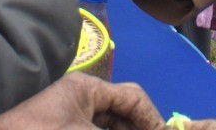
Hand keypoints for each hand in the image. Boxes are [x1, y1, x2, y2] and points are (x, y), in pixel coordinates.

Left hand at [0, 73, 163, 129]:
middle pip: (122, 114)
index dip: (153, 120)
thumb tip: (154, 129)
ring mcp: (69, 116)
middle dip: (137, 128)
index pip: (133, 98)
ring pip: (107, 125)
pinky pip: (91, 128)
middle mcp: (80, 98)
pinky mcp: (60, 128)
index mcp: (87, 88)